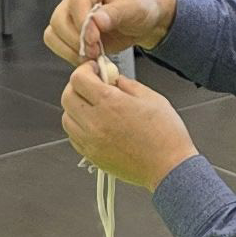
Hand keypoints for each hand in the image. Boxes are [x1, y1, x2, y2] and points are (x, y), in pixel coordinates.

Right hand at [43, 0, 175, 64]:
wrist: (145, 21)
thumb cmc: (141, 6)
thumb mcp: (136, 6)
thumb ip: (116, 12)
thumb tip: (95, 21)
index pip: (76, 2)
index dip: (82, 23)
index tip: (94, 39)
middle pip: (58, 20)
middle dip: (75, 40)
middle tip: (96, 51)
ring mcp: (71, 16)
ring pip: (54, 34)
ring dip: (70, 49)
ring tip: (94, 56)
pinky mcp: (70, 33)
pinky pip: (58, 45)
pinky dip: (70, 55)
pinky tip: (89, 58)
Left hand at [60, 59, 199, 189]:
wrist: (169, 167)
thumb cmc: (166, 136)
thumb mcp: (151, 98)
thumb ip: (127, 84)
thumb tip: (114, 79)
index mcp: (110, 102)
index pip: (78, 78)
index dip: (85, 69)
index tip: (94, 70)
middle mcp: (95, 122)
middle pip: (67, 96)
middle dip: (77, 86)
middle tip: (91, 85)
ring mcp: (91, 141)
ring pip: (66, 117)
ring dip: (75, 107)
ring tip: (93, 106)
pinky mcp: (92, 156)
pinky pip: (74, 136)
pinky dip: (79, 126)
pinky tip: (95, 124)